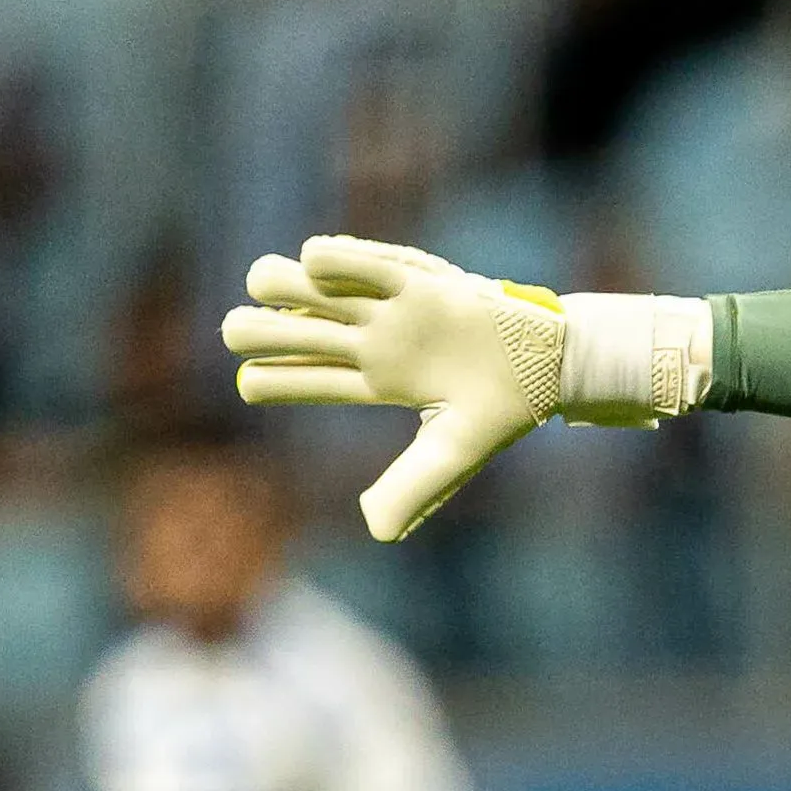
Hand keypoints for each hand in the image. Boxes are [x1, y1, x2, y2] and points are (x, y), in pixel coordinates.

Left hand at [223, 237, 565, 543]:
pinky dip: (330, 260)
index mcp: (375, 382)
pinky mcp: (415, 281)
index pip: (305, 379)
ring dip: (279, 285)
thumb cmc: (501, 410)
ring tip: (269, 288)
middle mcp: (372, 342)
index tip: (249, 383)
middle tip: (241, 335)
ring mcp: (389, 310)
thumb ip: (412, 491)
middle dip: (256, 331)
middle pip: (293, 332)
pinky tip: (314, 265)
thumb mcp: (451, 454)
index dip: (270, 379)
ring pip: (313, 288)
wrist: (549, 365)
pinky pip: (362, 264)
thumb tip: (374, 529)